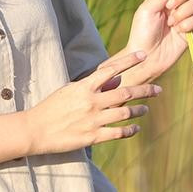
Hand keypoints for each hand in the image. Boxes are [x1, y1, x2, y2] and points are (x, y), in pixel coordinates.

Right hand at [23, 49, 161, 154]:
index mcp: (84, 86)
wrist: (34, 129)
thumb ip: (91, 85)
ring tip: (146, 109)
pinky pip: (117, 133)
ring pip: (125, 112)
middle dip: (145, 90)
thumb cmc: (51, 107)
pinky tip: (135, 128)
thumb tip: (113, 78)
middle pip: (125, 92)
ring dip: (139, 110)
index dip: (129, 61)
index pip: (111, 69)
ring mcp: (92, 119)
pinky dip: (129, 130)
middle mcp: (91, 101)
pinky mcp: (92, 136)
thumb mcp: (69, 90)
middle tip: (158, 89)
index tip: (144, 55)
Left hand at [121, 0, 192, 83]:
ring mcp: (186, 16)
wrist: (146, 57)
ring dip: (182, 12)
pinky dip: (187, 24)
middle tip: (169, 6)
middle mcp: (177, 3)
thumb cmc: (142, 32)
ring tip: (171, 23)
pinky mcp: (192, 30)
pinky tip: (177, 31)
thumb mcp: (148, 9)